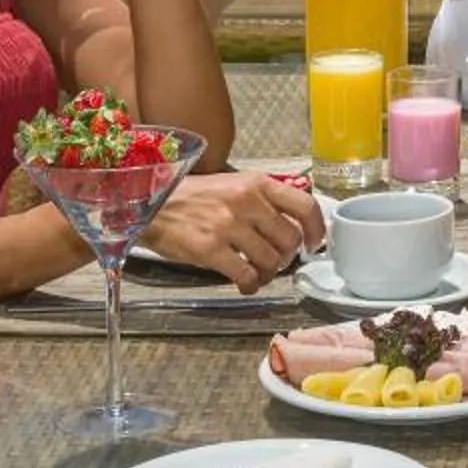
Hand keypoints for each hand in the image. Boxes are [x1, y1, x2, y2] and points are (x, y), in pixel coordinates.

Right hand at [139, 172, 326, 292]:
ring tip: (256, 272)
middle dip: (286, 257)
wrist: (150, 204)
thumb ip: (263, 199)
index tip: (314, 243)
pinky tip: (244, 284)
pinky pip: (246, 276)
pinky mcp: (211, 250)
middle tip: (275, 261)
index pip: (304, 205)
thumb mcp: (233, 184)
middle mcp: (246, 202)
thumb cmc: (192, 196)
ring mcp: (228, 226)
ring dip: (268, 273)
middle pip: (289, 240)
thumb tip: (292, 225)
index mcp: (256, 183)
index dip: (316, 228)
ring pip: (271, 261)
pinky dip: (250, 285)